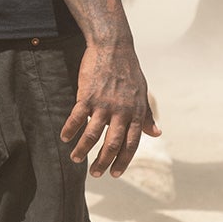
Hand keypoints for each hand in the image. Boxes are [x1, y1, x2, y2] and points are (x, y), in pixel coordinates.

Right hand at [60, 38, 159, 177]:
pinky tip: (65, 138)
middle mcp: (122, 111)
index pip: (131, 144)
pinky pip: (77, 117)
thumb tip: (157, 134)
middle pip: (112, 144)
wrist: (114, 47)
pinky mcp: (87, 95)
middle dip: (103, 162)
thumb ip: (147, 116)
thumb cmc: (129, 71)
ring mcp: (104, 103)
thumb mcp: (142, 94)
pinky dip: (70, 130)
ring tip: (76, 159)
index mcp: (136, 112)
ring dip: (83, 150)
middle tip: (96, 174)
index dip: (123, 161)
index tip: (115, 174)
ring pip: (93, 134)